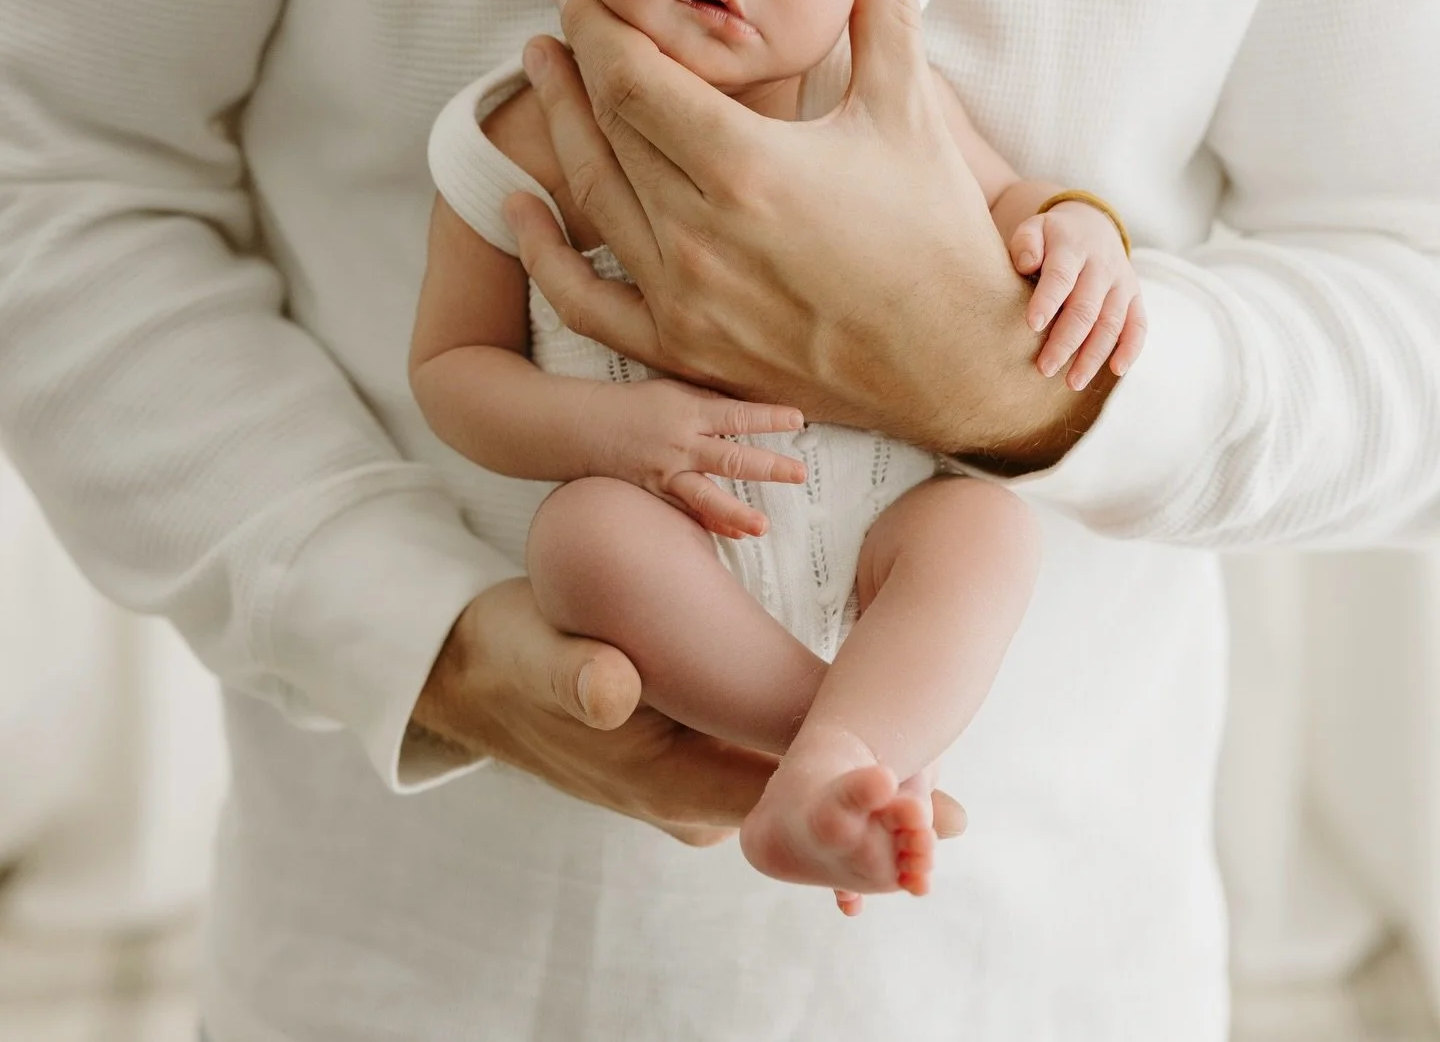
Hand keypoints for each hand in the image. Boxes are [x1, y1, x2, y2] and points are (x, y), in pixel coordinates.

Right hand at [411, 578, 968, 845]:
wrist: (473, 672)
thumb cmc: (507, 657)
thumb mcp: (531, 653)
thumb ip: (571, 671)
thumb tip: (611, 691)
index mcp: (660, 777)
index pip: (773, 803)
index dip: (845, 808)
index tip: (920, 810)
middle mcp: (684, 795)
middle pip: (794, 812)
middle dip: (868, 813)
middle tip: (956, 818)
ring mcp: (687, 783)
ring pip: (784, 796)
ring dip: (846, 793)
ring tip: (931, 791)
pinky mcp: (688, 758)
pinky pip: (762, 770)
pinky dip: (814, 769)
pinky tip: (864, 748)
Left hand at [506, 0, 1106, 465]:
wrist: (960, 363)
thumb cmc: (938, 236)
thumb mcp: (907, 112)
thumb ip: (884, 11)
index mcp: (744, 164)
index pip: (631, 74)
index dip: (594, 21)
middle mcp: (696, 232)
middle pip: (602, 125)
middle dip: (574, 58)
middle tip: (560, 11)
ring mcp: (682, 296)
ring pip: (590, 196)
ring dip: (557, 127)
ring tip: (542, 73)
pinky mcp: (683, 348)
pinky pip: (585, 299)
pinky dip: (544, 252)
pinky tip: (521, 208)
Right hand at [593, 380, 805, 538]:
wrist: (586, 428)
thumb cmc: (636, 405)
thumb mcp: (675, 393)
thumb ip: (710, 406)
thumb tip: (748, 416)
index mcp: (689, 413)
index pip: (737, 414)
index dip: (768, 417)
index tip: (798, 419)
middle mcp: (681, 445)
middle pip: (731, 458)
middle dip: (768, 467)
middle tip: (799, 473)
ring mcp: (667, 474)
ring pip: (707, 497)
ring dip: (737, 513)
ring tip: (763, 527)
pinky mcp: (656, 495)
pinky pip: (687, 514)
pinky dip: (712, 525)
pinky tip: (737, 535)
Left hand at [1009, 204, 1147, 390]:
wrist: (1092, 226)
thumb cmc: (1053, 237)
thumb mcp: (1035, 228)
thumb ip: (1026, 243)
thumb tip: (1026, 264)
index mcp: (1072, 247)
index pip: (1061, 276)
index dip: (1048, 300)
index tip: (1032, 325)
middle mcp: (1102, 266)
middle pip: (1086, 308)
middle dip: (1066, 341)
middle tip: (1045, 368)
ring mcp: (1122, 283)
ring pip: (1111, 323)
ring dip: (1093, 355)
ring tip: (1073, 382)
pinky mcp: (1135, 298)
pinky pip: (1139, 325)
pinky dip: (1131, 349)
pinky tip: (1116, 370)